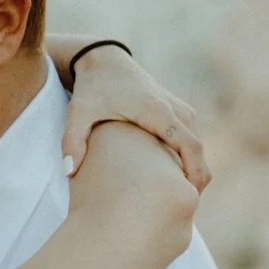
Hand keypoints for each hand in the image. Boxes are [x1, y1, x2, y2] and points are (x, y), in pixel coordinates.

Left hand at [54, 39, 208, 187]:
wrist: (105, 61)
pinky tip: (169, 178)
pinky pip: (189, 140)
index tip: (189, 199)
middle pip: (199, 151)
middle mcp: (176, 109)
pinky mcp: (178, 111)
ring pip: (196, 146)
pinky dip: (186, 160)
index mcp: (159, 112)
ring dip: (192, 170)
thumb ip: (72, 141)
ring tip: (174, 196)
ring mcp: (180, 109)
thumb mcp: (78, 113)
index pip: (191, 147)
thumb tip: (69, 172)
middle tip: (182, 207)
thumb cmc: (92, 89)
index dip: (195, 175)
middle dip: (196, 180)